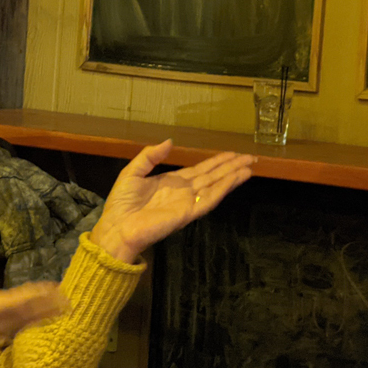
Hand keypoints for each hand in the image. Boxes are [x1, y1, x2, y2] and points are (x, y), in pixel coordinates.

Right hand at [0, 233, 68, 367]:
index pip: (2, 305)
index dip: (28, 297)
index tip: (50, 290)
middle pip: (11, 320)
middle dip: (38, 310)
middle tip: (65, 302)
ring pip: (3, 331)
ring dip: (28, 320)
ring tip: (50, 312)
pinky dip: (9, 331)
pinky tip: (16, 327)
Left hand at [89, 140, 253, 262]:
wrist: (118, 226)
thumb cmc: (122, 202)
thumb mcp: (133, 171)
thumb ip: (150, 156)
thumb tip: (170, 141)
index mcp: (172, 182)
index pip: (200, 170)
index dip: (217, 162)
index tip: (232, 154)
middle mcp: (184, 192)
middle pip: (213, 176)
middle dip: (231, 167)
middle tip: (250, 157)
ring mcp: (188, 202)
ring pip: (216, 186)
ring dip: (233, 176)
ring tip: (249, 166)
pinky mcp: (188, 213)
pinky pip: (210, 199)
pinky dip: (224, 188)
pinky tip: (236, 179)